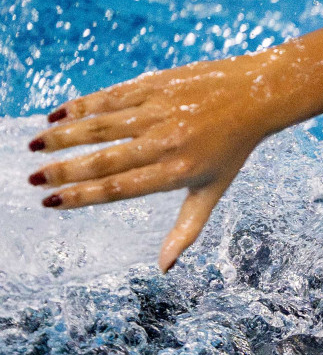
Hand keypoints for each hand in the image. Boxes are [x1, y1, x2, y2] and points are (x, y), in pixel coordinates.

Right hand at [27, 56, 276, 271]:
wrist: (258, 96)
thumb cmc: (232, 150)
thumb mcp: (212, 192)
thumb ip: (186, 230)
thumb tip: (164, 269)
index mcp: (177, 172)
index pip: (119, 189)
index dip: (80, 196)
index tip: (49, 202)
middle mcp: (166, 142)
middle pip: (103, 160)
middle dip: (62, 170)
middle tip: (32, 179)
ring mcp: (160, 111)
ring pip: (100, 126)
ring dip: (63, 136)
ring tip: (35, 146)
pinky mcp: (156, 85)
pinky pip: (110, 97)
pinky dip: (80, 106)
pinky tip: (57, 116)